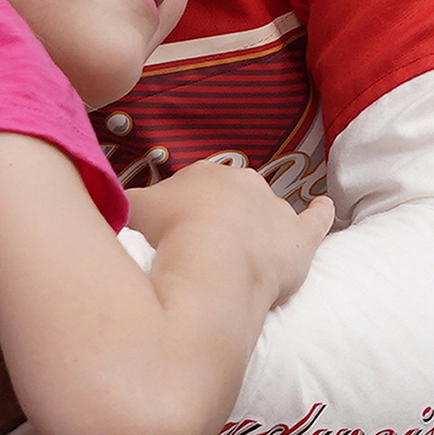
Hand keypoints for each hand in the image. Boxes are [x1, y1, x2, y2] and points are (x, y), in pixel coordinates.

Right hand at [122, 156, 329, 300]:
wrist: (215, 261)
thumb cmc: (170, 232)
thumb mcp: (132, 210)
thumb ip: (124, 203)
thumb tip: (109, 201)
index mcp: (205, 174)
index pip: (198, 188)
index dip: (187, 213)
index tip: (180, 234)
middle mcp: (244, 182)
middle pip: (233, 199)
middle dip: (222, 219)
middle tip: (206, 249)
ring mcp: (276, 209)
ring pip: (269, 212)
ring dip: (260, 225)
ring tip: (245, 250)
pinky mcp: (301, 237)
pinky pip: (316, 219)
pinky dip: (321, 212)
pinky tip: (324, 205)